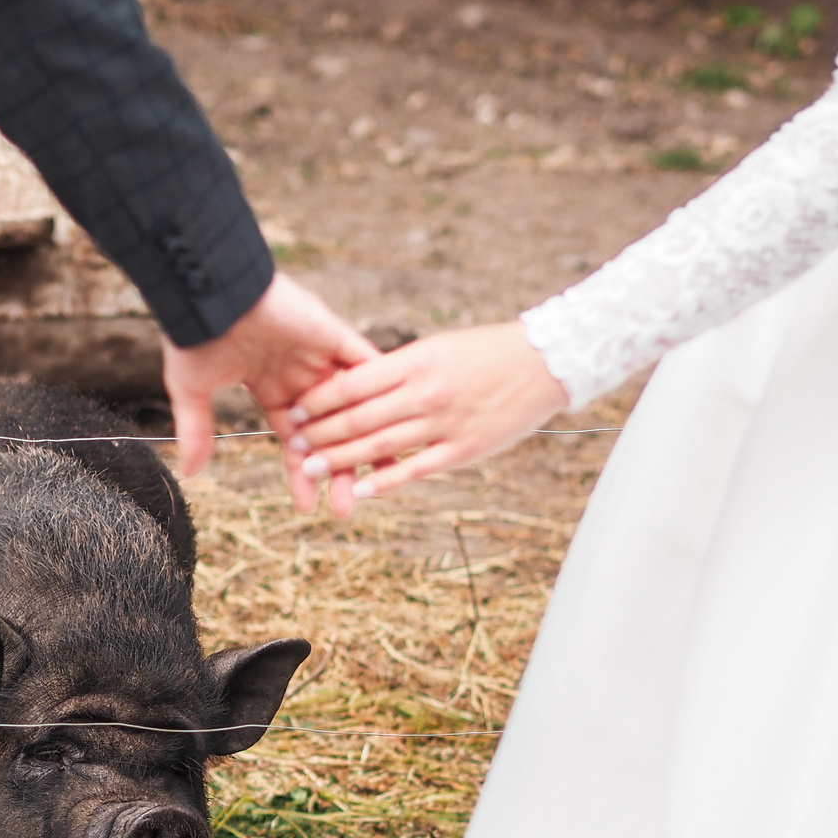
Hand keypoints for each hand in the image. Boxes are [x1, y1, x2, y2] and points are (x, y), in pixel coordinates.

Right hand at [163, 273, 376, 501]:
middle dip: (339, 472)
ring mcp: (321, 357)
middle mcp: (301, 377)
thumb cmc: (196, 336)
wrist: (209, 291)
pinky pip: (367, 369)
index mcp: (271, 390)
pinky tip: (395, 429)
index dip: (302, 476)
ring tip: (378, 481)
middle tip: (347, 509)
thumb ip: (197, 431)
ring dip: (365, 444)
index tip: (309, 508)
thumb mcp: (193, 391)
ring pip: (354, 408)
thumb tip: (192, 473)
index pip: (296, 443)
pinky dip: (380, 396)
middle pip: (330, 434)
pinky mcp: (336, 336)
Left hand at [286, 323, 569, 516]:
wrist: (544, 363)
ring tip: (311, 468)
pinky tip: (361, 490)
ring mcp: (444, 424)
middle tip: (293, 444)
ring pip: (380, 446)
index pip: (354, 383)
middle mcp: (425, 393)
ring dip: (341, 460)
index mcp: (416, 361)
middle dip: (321, 433)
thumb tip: (356, 382)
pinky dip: (385, 481)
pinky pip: (415, 469)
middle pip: (359, 418)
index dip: (321, 399)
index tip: (296, 408)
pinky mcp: (462, 450)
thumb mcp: (437, 348)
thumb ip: (398, 368)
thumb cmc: (485, 352)